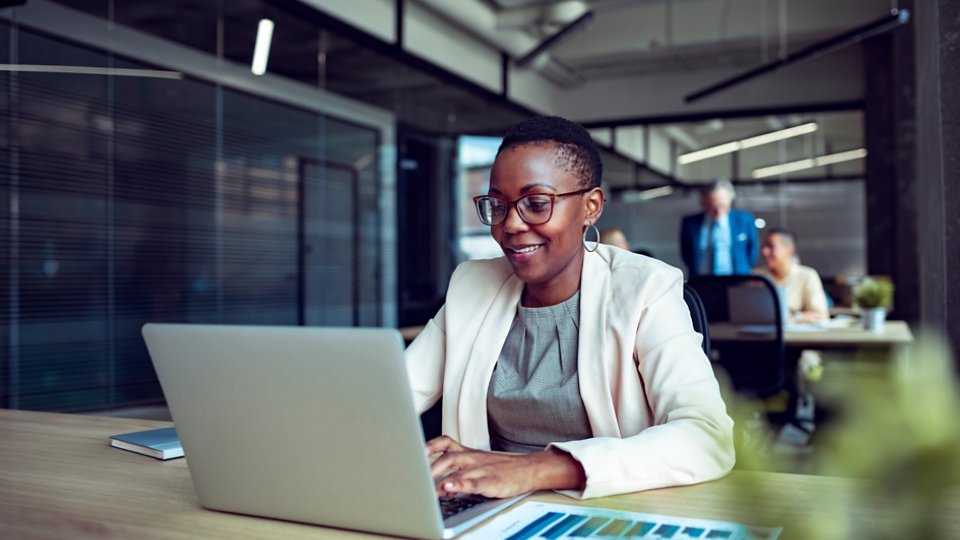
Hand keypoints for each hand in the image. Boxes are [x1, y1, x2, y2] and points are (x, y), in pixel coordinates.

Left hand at [426, 436, 584, 498]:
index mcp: (467, 452)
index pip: (445, 443)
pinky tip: (448, 488)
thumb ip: (456, 467)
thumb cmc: (499, 467)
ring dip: (439, 477)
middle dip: (429, 468)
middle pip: (446, 457)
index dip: (428, 446)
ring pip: (457, 469)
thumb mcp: (476, 461)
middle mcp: (471, 458)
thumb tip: (435, 481)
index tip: (411, 452)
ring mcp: (481, 469)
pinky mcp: (490, 481)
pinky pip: (472, 482)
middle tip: (414, 478)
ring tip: (426, 485)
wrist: (527, 469)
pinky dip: (459, 484)